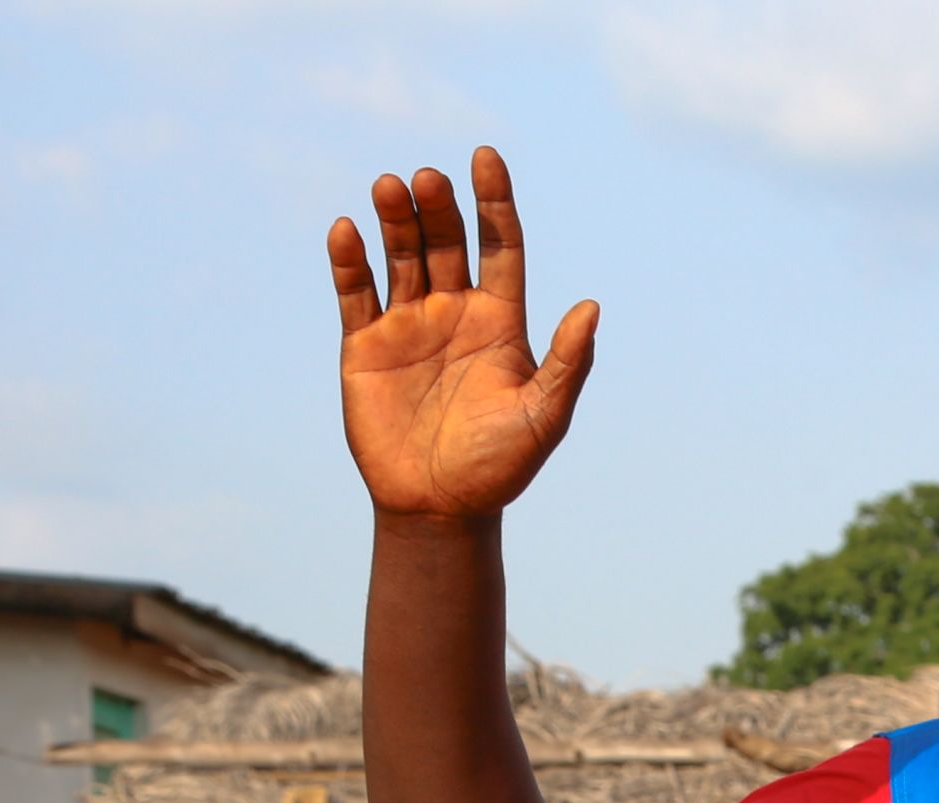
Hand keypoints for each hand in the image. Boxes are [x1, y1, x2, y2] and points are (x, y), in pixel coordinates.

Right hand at [329, 147, 597, 519]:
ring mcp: (408, 324)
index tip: (486, 158)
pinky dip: (349, 261)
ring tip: (391, 187)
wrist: (440, 508)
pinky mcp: (365, 344)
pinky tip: (346, 231)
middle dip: (438, 207)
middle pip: (447, 241)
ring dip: (395, 220)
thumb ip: (568, 363)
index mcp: (500, 320)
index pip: (500, 245)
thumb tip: (592, 306)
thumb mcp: (543, 416)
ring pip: (401, 256)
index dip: (494, 201)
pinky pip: (356, 292)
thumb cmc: (500, 467)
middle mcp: (454, 312)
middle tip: (428, 179)